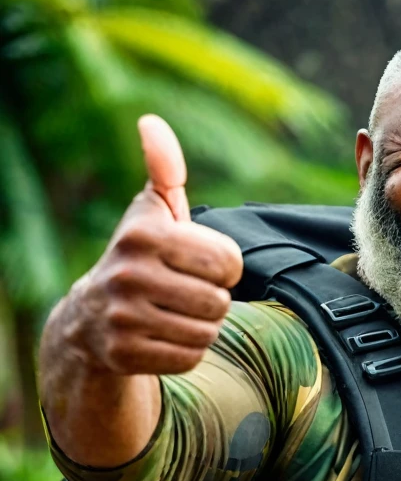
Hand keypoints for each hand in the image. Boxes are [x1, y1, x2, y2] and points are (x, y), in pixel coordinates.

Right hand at [66, 114, 242, 376]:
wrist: (91, 319)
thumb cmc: (140, 257)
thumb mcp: (153, 211)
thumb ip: (165, 169)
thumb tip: (151, 122)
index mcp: (144, 234)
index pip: (228, 262)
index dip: (225, 267)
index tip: (202, 264)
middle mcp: (128, 274)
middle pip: (219, 302)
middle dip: (213, 300)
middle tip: (187, 293)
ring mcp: (123, 317)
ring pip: (207, 333)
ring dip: (201, 327)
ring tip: (176, 314)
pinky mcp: (124, 355)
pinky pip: (189, 359)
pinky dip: (186, 351)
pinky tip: (163, 336)